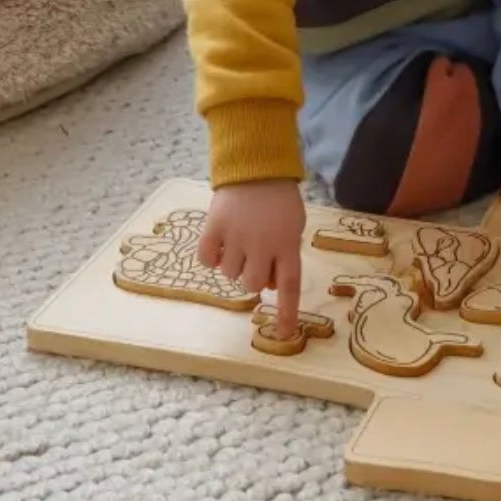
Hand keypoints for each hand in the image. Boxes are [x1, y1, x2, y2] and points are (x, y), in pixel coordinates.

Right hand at [197, 179, 305, 338]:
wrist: (255, 165)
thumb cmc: (279, 199)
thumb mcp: (294, 226)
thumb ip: (286, 254)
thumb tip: (271, 286)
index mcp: (288, 245)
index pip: (289, 287)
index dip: (287, 313)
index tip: (286, 335)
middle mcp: (262, 245)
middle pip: (253, 284)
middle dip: (253, 277)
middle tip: (255, 258)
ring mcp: (236, 237)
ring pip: (229, 274)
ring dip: (233, 264)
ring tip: (239, 241)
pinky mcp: (213, 228)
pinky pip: (207, 260)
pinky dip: (211, 257)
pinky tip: (218, 243)